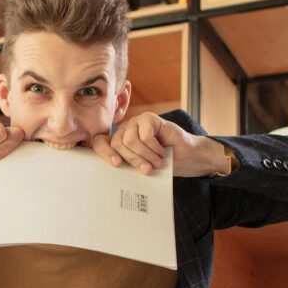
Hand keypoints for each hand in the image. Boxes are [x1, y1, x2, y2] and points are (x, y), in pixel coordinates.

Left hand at [100, 111, 224, 177]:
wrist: (186, 156)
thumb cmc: (164, 162)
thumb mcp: (143, 166)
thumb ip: (130, 164)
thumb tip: (118, 169)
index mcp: (119, 142)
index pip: (100, 143)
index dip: (105, 152)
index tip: (117, 164)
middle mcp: (125, 130)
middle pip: (117, 144)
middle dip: (133, 160)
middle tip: (147, 170)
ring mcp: (136, 122)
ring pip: (130, 140)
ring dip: (146, 155)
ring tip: (158, 162)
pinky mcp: (148, 118)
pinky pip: (145, 136)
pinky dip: (155, 148)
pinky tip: (163, 152)